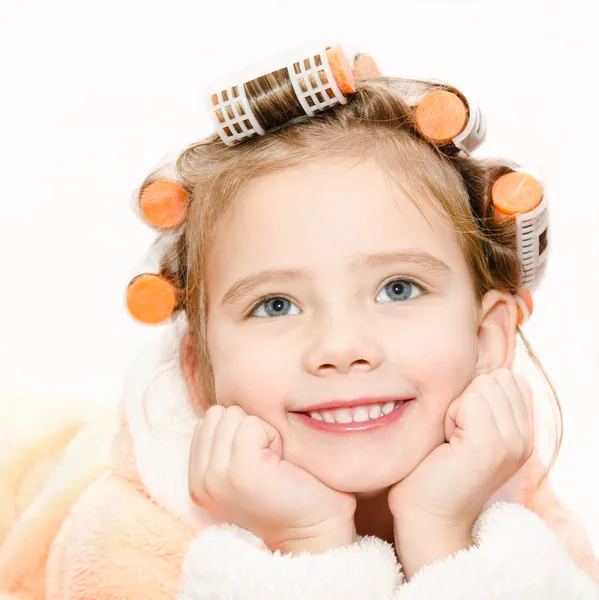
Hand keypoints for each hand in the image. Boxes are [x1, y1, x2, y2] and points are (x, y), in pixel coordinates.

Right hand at [188, 405, 356, 552]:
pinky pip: (252, 424)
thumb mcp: (245, 463)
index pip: (209, 418)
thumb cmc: (290, 490)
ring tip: (275, 464)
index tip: (259, 461)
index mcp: (198, 477)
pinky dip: (273, 437)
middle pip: (220, 412)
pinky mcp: (240, 472)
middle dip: (249, 428)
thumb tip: (228, 395)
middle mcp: (200, 480)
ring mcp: (217, 477)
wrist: (315, 531)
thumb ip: (227, 439)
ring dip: (262, 432)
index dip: (241, 430)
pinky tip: (281, 465)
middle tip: (269, 463)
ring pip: (234, 414)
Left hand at [388, 368, 533, 531]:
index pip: (508, 378)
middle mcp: (524, 438)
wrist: (427, 515)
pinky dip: (450, 415)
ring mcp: (512, 442)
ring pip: (483, 385)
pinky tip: (447, 443)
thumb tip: (479, 368)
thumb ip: (482, 401)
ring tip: (451, 438)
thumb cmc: (434, 468)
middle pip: (496, 377)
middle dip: (467, 396)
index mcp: (522, 433)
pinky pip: (468, 401)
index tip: (462, 425)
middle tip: (454, 432)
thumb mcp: (467, 428)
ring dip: (457, 406)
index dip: (476, 392)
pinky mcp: (490, 445)